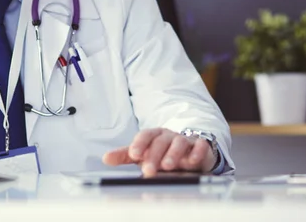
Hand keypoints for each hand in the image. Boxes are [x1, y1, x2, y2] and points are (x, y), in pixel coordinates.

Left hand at [102, 128, 216, 176]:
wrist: (188, 149)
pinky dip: (196, 152)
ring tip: (168, 166)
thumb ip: (125, 155)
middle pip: (161, 142)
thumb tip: (105, 158)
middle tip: (148, 170)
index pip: (145, 135)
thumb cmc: (161, 151)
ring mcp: (185, 140)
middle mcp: (168, 135)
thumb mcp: (143, 153)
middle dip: (154, 155)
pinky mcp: (200, 146)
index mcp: (154, 135)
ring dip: (173, 154)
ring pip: (179, 142)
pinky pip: (200, 146)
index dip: (139, 143)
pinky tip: (192, 161)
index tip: (133, 154)